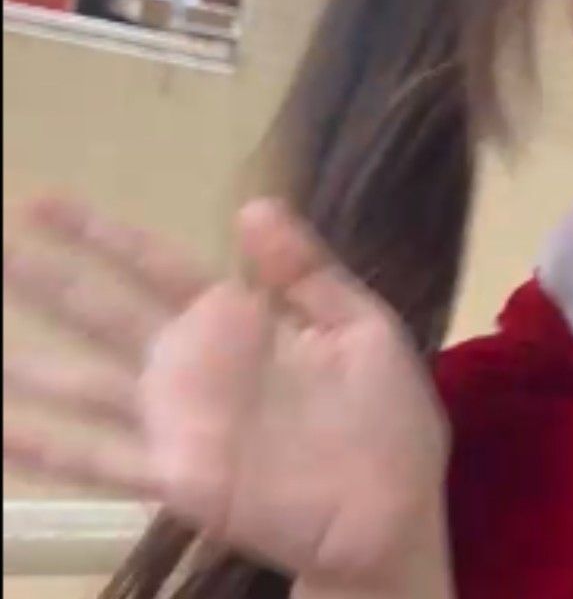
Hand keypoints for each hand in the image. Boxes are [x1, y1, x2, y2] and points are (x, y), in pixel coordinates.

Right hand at [3, 196, 450, 593]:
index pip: (159, 268)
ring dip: (30, 367)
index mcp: (240, 324)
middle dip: (48, 283)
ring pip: (86, 386)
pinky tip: (3, 430)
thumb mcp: (362, 328)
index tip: (47, 203)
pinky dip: (49, 449)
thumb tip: (254, 205)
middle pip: (105, 316)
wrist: (393, 510)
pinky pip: (103, 461)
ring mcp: (180, 423)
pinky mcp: (179, 476)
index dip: (107, 238)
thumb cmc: (385, 421)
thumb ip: (306, 273)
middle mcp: (196, 368)